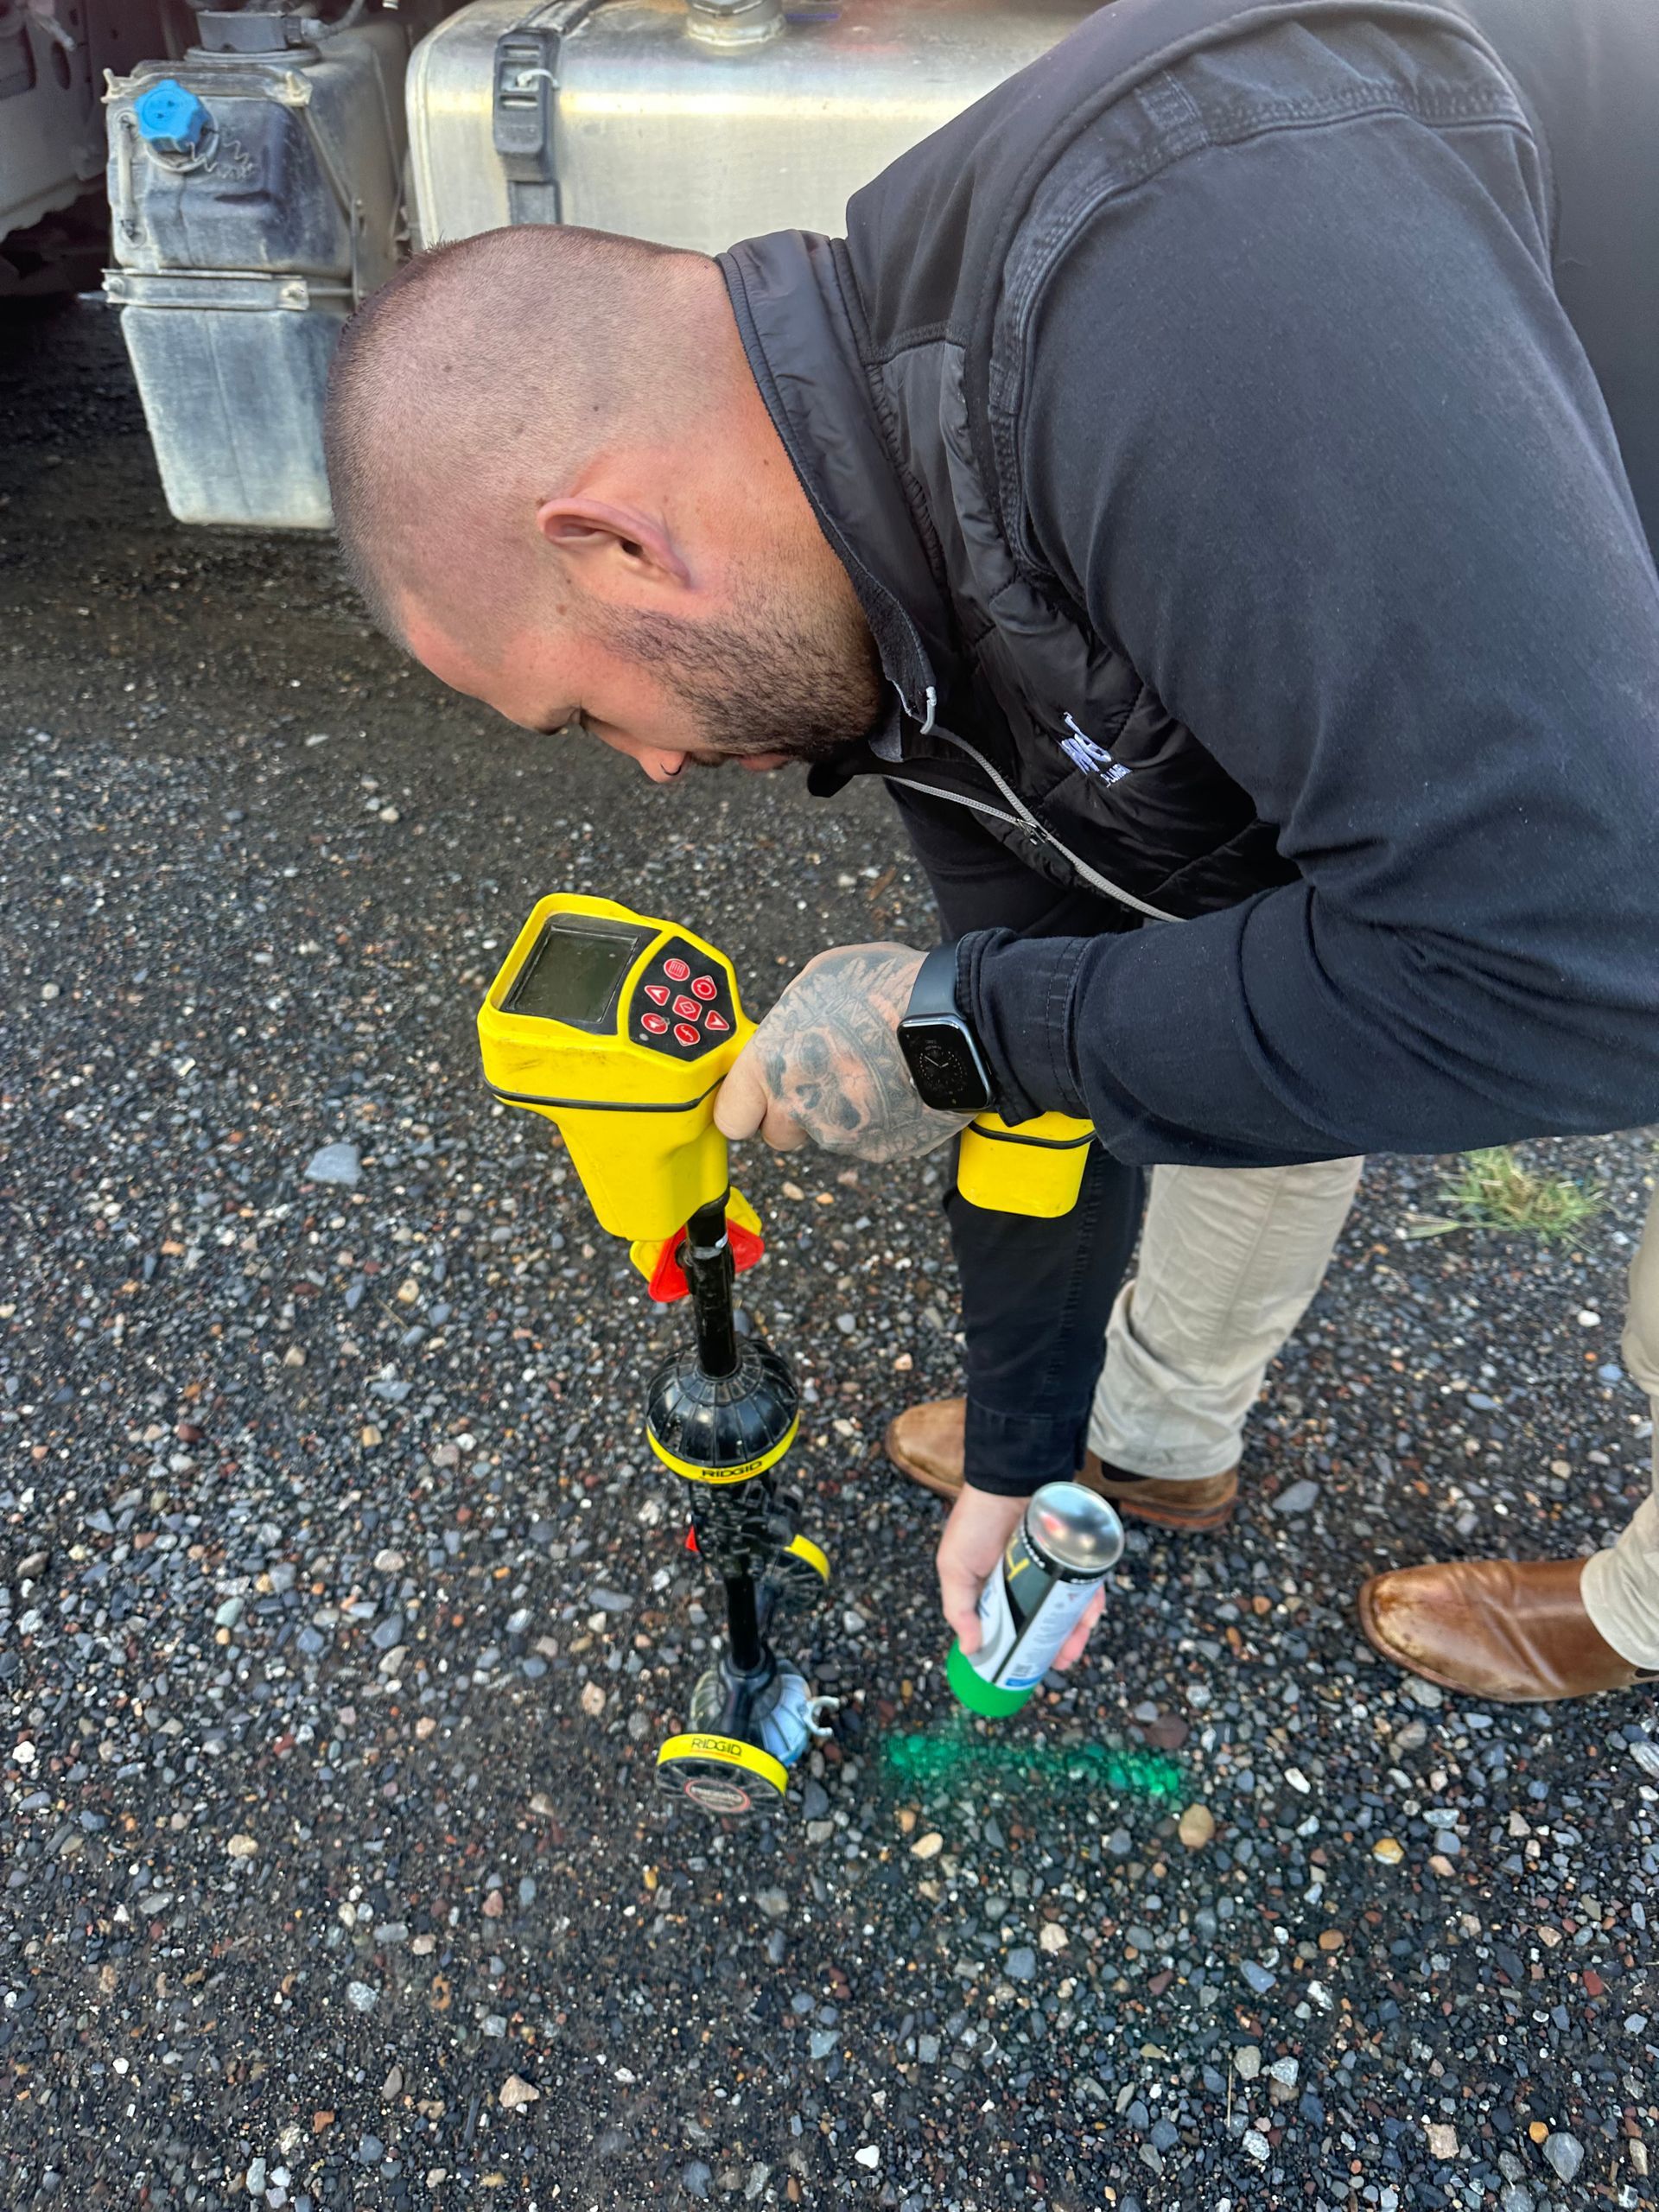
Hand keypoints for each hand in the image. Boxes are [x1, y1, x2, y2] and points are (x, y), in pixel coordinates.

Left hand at [714, 942, 972, 1165]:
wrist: (959, 1020)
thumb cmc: (888, 988)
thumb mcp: (819, 979)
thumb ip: (788, 1018)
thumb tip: (783, 1032)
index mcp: (772, 1065)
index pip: (731, 1117)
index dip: (743, 1107)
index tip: (753, 1098)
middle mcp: (801, 1107)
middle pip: (779, 1134)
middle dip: (793, 1114)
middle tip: (822, 1077)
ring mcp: (844, 1134)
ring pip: (827, 1136)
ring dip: (839, 1114)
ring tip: (871, 1069)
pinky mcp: (883, 1149)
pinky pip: (869, 1140)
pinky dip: (878, 1120)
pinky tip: (897, 1082)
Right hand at [938, 1483, 1103, 1667]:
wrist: (1008, 1478)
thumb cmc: (977, 1522)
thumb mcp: (955, 1567)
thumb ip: (959, 1609)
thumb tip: (970, 1651)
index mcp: (996, 1589)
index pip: (1012, 1626)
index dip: (1021, 1647)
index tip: (1029, 1667)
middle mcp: (1028, 1580)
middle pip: (1045, 1620)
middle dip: (1055, 1644)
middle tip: (1062, 1661)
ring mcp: (1053, 1567)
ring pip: (1070, 1606)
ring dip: (1077, 1629)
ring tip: (1078, 1642)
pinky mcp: (1074, 1554)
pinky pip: (1089, 1582)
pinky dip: (1092, 1600)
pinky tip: (1091, 1613)